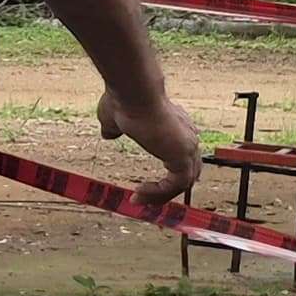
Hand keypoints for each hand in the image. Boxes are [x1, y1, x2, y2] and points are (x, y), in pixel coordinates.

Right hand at [98, 89, 204, 205]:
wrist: (133, 95)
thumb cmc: (125, 101)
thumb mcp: (114, 119)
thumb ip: (114, 128)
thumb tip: (108, 133)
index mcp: (176, 128)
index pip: (180, 158)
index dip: (165, 174)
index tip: (142, 185)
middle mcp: (186, 137)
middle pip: (186, 173)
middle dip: (167, 190)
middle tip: (145, 199)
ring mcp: (187, 147)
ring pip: (183, 182)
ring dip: (161, 195)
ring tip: (138, 200)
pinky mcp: (183, 156)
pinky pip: (176, 185)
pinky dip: (159, 194)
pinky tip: (140, 194)